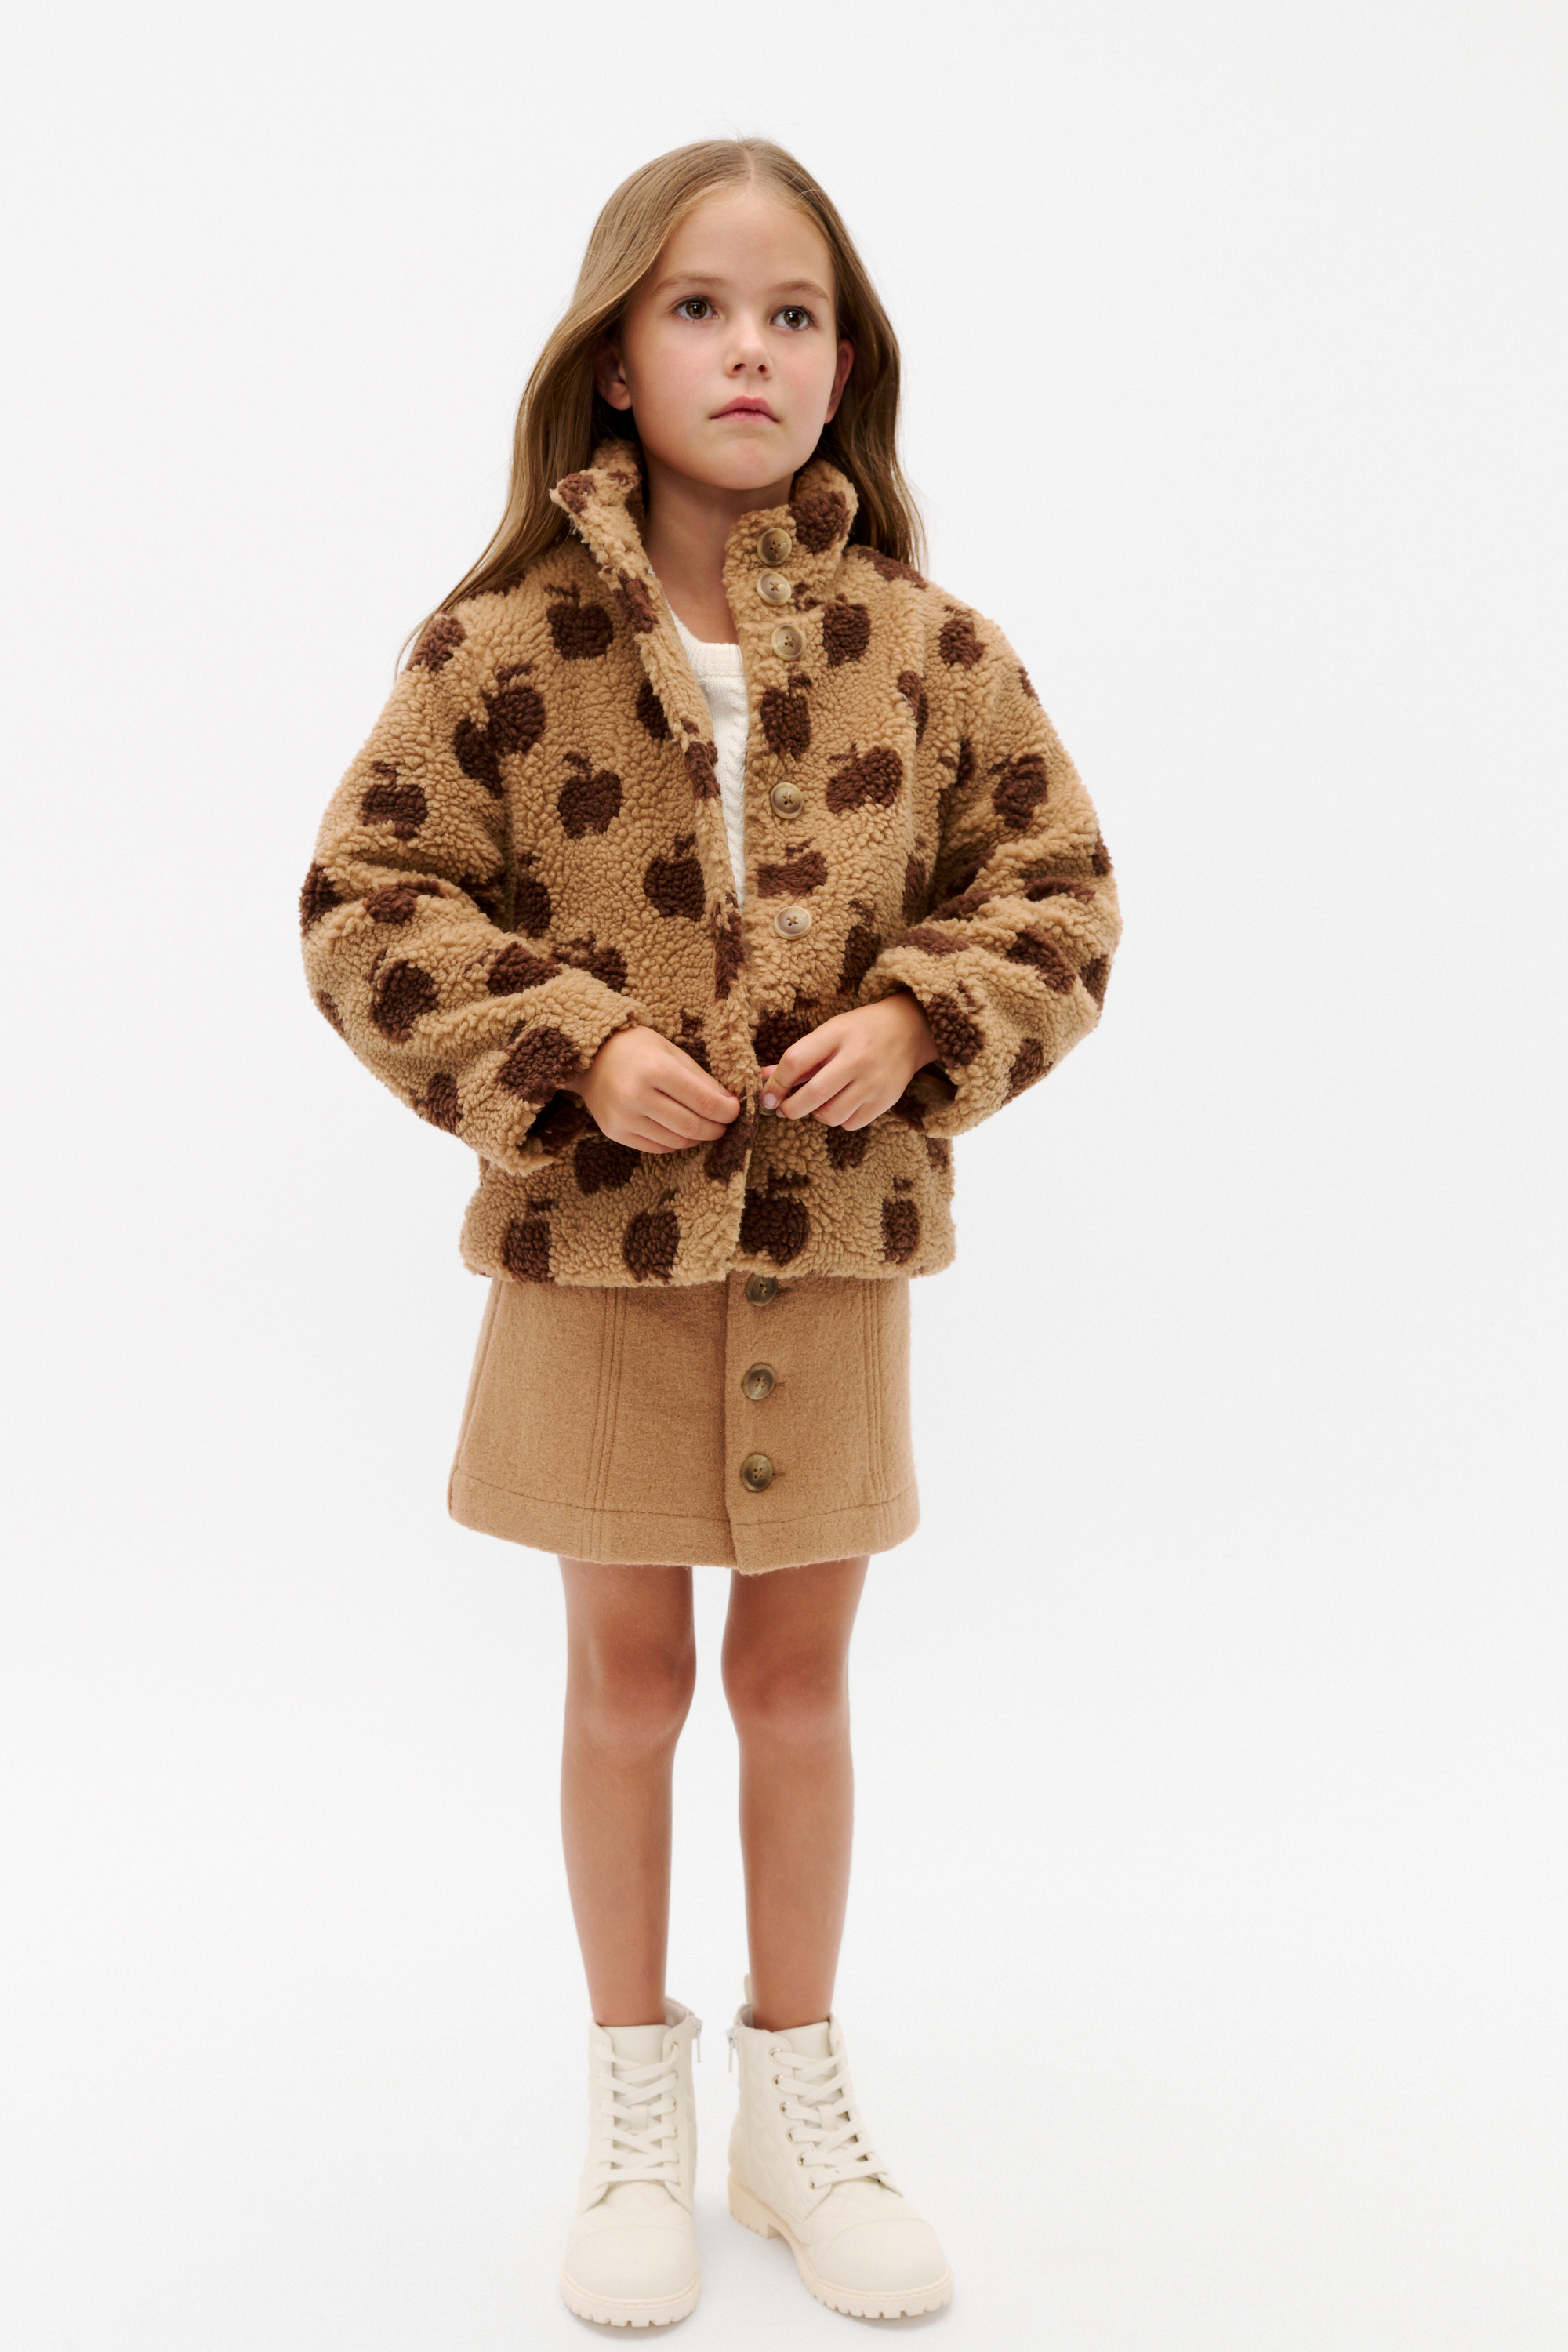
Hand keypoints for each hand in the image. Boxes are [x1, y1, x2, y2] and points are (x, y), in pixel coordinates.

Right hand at [571, 1025, 740, 1152]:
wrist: (589, 1057)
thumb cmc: (637, 1049)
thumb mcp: (672, 1052)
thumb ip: (702, 1079)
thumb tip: (730, 1104)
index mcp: (655, 1068)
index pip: (705, 1102)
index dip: (728, 1112)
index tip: (735, 1111)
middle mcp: (636, 1095)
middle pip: (692, 1126)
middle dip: (716, 1129)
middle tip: (724, 1124)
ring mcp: (623, 1117)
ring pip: (676, 1142)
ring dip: (697, 1138)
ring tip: (704, 1127)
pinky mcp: (614, 1132)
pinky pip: (657, 1147)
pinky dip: (676, 1142)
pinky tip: (680, 1131)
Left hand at [758, 992, 938, 1129]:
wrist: (910, 1029)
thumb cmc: (859, 1031)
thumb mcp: (828, 1034)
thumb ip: (798, 1058)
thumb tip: (763, 1080)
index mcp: (838, 1034)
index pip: (796, 1061)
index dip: (776, 1083)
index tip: (767, 1096)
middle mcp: (858, 1058)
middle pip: (813, 1095)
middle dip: (790, 1108)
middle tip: (785, 1108)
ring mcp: (875, 1081)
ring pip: (830, 1115)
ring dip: (816, 1114)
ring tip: (820, 1102)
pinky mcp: (887, 1100)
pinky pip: (850, 1123)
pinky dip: (840, 1118)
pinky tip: (843, 1103)